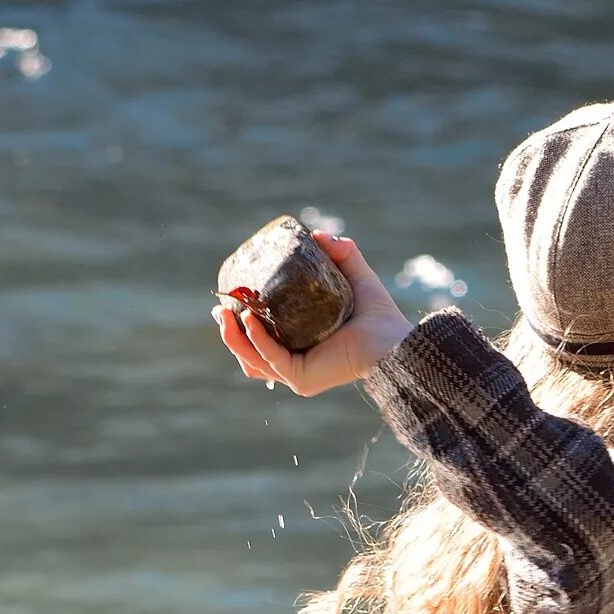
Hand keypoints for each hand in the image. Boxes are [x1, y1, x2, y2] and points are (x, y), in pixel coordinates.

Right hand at [214, 231, 413, 396]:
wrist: (394, 341)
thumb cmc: (379, 316)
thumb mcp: (357, 277)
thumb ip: (342, 253)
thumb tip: (320, 234)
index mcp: (301, 344)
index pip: (262, 339)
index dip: (240, 322)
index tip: (228, 300)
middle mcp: (296, 363)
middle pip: (250, 353)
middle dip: (229, 333)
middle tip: (218, 309)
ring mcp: (297, 374)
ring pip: (252, 361)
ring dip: (233, 338)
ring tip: (224, 314)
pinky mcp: (302, 378)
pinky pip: (271, 360)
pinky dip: (256, 340)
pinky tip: (247, 319)